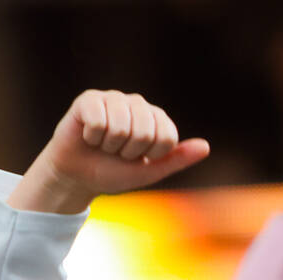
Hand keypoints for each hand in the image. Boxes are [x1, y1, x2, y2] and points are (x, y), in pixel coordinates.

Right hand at [8, 89, 209, 213]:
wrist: (77, 177)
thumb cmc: (114, 172)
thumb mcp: (149, 171)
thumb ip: (177, 159)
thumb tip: (205, 147)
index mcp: (156, 118)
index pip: (166, 137)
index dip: (150, 156)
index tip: (137, 158)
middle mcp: (137, 104)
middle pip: (144, 132)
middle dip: (128, 152)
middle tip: (117, 152)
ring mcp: (113, 99)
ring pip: (121, 126)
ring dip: (109, 146)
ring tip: (103, 145)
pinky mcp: (89, 100)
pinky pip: (98, 120)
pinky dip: (92, 137)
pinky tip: (88, 136)